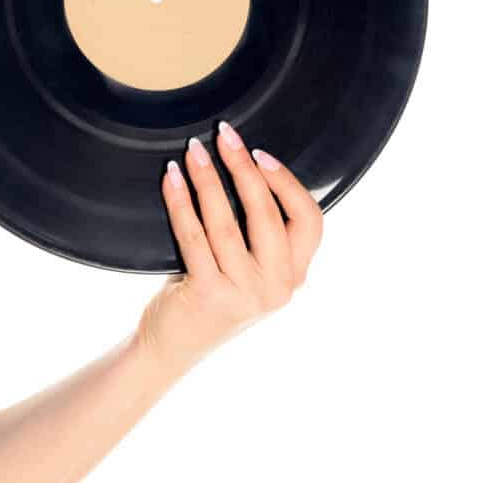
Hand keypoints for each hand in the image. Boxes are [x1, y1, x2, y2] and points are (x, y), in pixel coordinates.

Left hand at [137, 120, 324, 374]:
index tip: (260, 154)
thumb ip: (261, 236)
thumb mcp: (249, 269)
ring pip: (226, 222)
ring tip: (193, 152)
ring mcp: (245, 293)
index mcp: (295, 275)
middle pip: (268, 214)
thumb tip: (246, 169)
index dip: (287, 182)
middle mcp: (278, 286)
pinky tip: (171, 178)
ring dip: (207, 179)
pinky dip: (180, 202)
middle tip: (224, 136)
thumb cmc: (209, 295)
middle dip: (244, 168)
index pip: (311, 220)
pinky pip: (193, 235)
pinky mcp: (209, 293)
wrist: (172, 345)